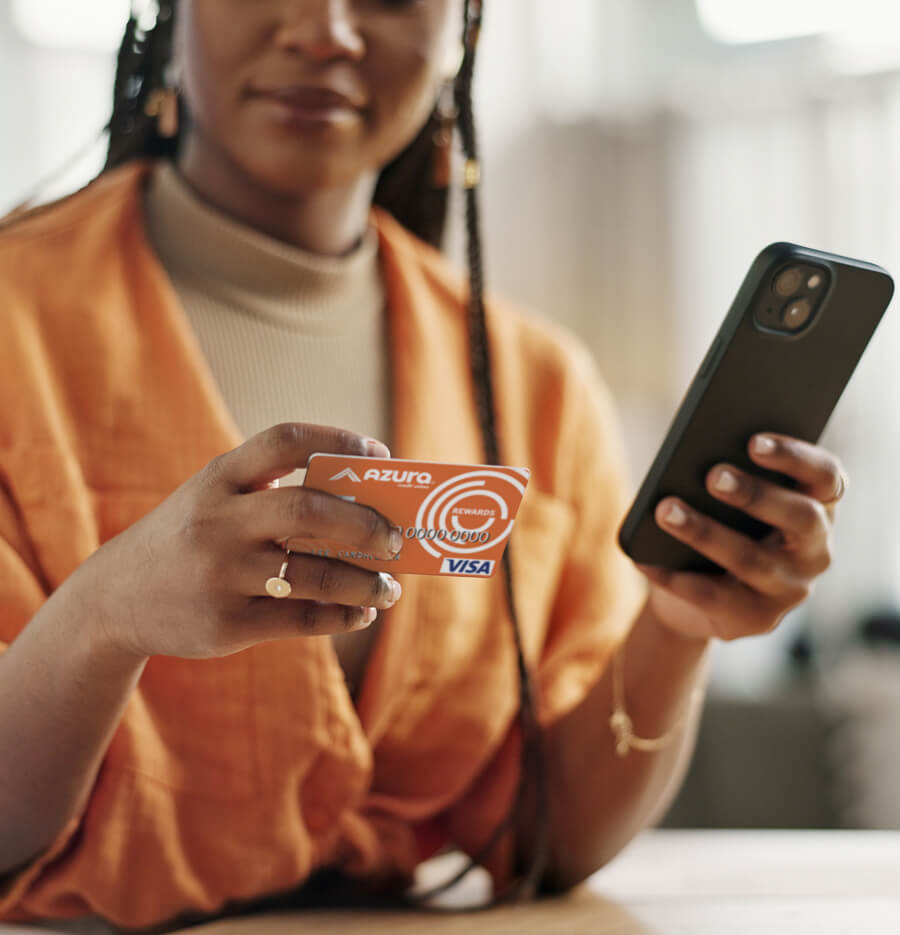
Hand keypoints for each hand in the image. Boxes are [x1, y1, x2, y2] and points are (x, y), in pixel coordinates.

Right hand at [73, 424, 403, 659]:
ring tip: (390, 588)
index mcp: (218, 479)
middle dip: (365, 523)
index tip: (379, 451)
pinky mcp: (226, 623)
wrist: (115, 599)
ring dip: (366, 582)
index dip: (337, 440)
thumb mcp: (214, 500)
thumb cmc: (189, 538)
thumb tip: (366, 506)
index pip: (283, 441)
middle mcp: (218, 522)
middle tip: (395, 538)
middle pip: (308, 511)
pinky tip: (362, 613)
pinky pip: (303, 619)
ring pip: (315, 575)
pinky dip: (343, 616)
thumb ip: (272, 493)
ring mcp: (221, 575)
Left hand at [636, 433, 844, 641]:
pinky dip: (675, 576)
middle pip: (800, 517)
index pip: (825, 475)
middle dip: (755, 494)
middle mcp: (815, 549)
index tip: (754, 441)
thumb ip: (724, 474)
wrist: (694, 596)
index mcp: (818, 505)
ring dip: (705, 532)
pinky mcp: (757, 619)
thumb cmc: (715, 524)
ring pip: (751, 559)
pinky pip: (713, 597)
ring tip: (665, 510)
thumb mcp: (724, 498)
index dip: (795, 457)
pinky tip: (645, 558)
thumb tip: (692, 456)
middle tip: (712, 476)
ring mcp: (790, 589)